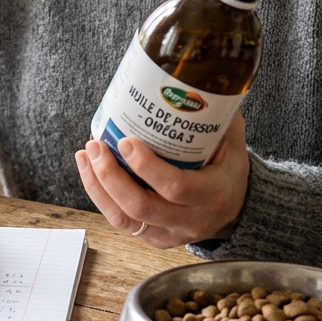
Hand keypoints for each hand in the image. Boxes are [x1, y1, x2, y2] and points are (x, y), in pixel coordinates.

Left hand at [74, 112, 248, 248]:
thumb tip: (194, 83)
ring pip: (124, 218)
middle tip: (96, 146)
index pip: (176, 187)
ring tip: (86, 155)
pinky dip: (100, 197)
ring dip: (98, 186)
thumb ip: (216, 117)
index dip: (147, 167)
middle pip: (141, 206)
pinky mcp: (153, 238)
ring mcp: (169, 233)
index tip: (126, 141)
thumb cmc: (229, 171)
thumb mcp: (233, 144)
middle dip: (111, 176)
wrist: (235, 210)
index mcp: (213, 194)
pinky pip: (121, 222)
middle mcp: (190, 220)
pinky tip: (89, 172)